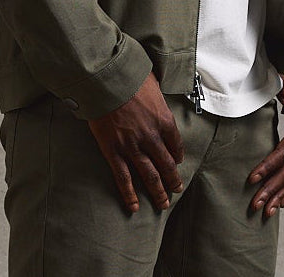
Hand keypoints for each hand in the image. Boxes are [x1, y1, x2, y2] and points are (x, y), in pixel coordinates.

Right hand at [87, 72, 184, 213]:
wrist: (105, 81)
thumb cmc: (128, 76)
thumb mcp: (152, 81)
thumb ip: (156, 92)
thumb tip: (155, 87)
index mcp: (163, 119)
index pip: (176, 143)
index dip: (177, 154)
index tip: (177, 161)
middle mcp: (151, 136)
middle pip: (166, 163)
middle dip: (172, 179)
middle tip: (176, 189)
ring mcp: (132, 146)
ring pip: (149, 175)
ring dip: (157, 191)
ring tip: (163, 203)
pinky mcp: (113, 151)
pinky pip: (123, 178)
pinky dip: (129, 194)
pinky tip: (133, 206)